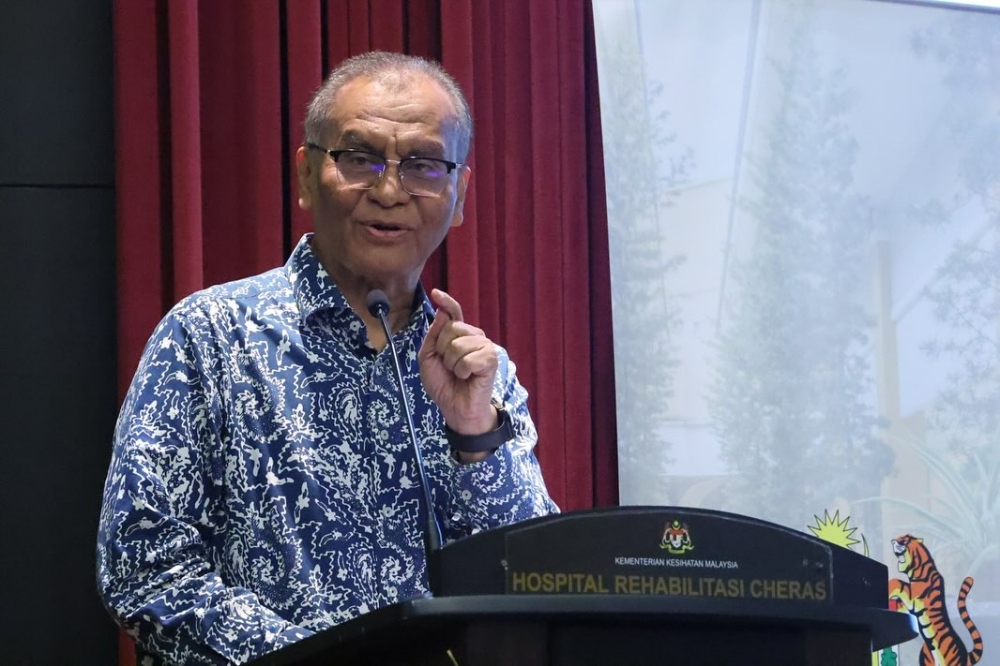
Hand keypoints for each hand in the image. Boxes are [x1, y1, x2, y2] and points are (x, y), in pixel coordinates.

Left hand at [418, 288, 497, 435]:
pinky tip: (468, 378)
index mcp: (459, 335)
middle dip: (442, 350)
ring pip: (458, 345)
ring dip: (452, 364)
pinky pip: (468, 359)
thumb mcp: (428, 359)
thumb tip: (443, 313)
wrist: (455, 408)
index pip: (454, 313)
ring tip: (458, 374)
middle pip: (451, 328)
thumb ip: (433, 336)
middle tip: (448, 367)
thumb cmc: (444, 384)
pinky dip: (462, 372)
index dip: (446, 302)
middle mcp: (474, 337)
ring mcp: (484, 346)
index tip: (436, 293)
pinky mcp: (491, 360)